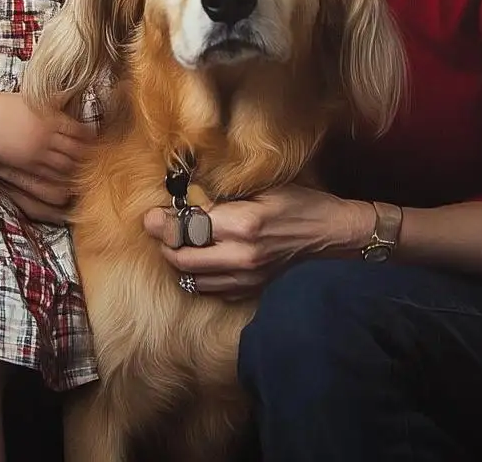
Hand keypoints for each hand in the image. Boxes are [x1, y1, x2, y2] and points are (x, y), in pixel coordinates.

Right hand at [0, 93, 94, 220]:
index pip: (81, 131)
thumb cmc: (11, 105)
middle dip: (88, 157)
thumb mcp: (39, 98)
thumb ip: (60, 98)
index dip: (92, 138)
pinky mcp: (27, 164)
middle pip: (76, 150)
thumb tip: (79, 87)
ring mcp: (38, 151)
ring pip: (65, 165)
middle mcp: (49, 135)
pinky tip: (68, 182)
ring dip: (77, 170)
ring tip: (88, 175)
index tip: (102, 143)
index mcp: (54, 117)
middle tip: (101, 163)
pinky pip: (48, 175)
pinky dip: (60, 178)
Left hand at [144, 185, 372, 299]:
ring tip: (177, 244)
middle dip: (164, 243)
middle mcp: (239, 256)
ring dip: (179, 261)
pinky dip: (199, 276)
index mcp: (244, 223)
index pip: (189, 227)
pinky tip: (202, 261)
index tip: (149, 216)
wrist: (332, 238)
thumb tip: (194, 194)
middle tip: (158, 228)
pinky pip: (210, 290)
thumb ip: (230, 195)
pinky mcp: (247, 292)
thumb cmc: (303, 205)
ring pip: (191, 278)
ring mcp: (243, 279)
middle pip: (181, 257)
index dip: (163, 222)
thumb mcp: (269, 188)